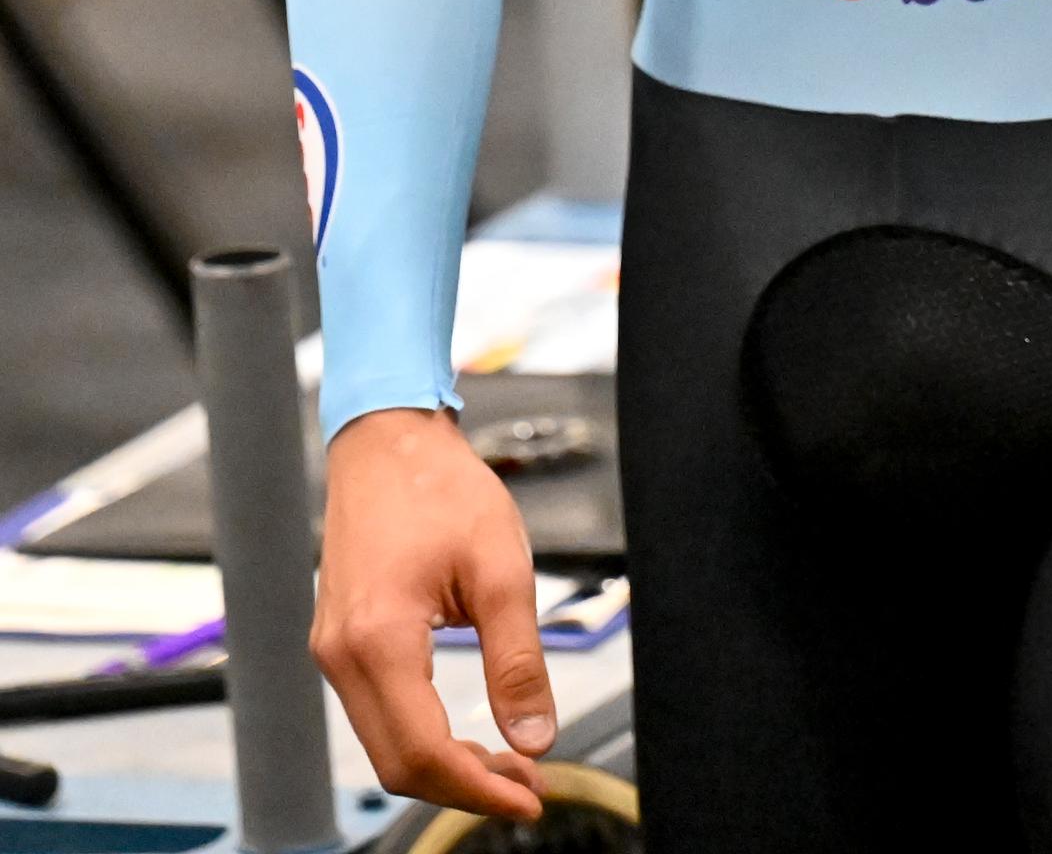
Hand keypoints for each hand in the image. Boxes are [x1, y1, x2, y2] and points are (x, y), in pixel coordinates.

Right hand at [313, 407, 555, 818]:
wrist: (387, 439)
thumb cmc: (438, 485)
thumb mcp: (500, 565)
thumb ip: (518, 659)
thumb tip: (536, 735)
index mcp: (376, 638)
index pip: (422, 752)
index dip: (479, 787)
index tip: (530, 795)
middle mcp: (340, 654)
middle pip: (397, 763)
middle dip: (464, 785)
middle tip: (527, 785)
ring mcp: (332, 650)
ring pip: (384, 744)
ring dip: (444, 763)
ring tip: (507, 761)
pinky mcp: (338, 642)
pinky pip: (377, 713)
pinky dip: (421, 735)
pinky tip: (465, 731)